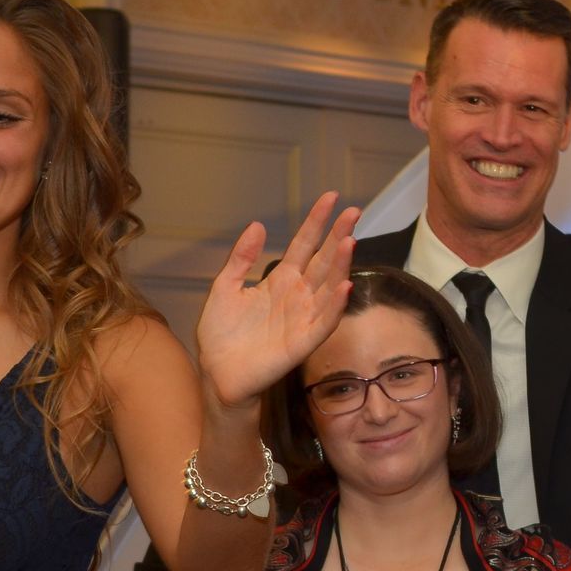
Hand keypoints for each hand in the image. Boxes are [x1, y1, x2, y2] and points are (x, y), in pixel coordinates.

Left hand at [194, 192, 359, 410]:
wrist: (217, 372)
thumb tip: (258, 225)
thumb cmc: (221, 334)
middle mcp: (297, 296)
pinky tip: (345, 286)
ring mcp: (303, 318)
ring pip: (329, 287)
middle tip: (353, 211)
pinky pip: (324, 321)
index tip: (331, 198)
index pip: (304, 245)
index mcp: (280, 280)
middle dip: (338, 236)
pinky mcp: (303, 342)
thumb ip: (241, 258)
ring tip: (349, 241)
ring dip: (341, 265)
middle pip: (323, 261)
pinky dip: (336, 305)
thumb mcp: (225, 286)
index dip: (317, 222)